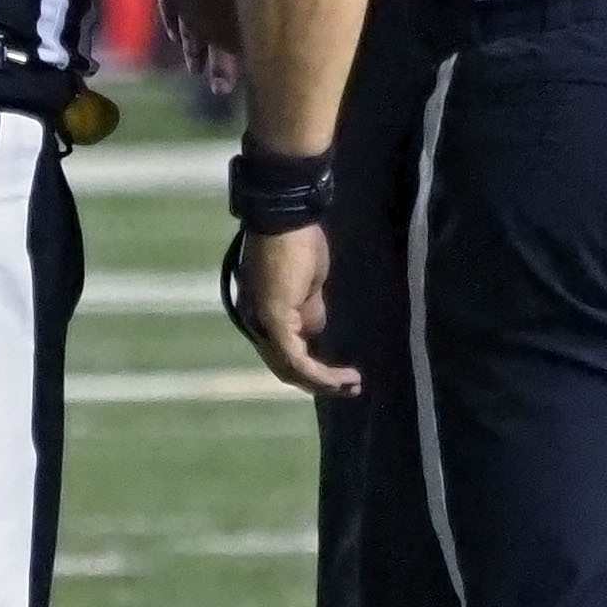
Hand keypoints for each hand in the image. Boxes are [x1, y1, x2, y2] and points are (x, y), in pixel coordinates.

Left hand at [237, 223, 361, 396]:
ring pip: (290, 367)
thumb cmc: (299, 242)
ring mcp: (262, 322)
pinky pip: (295, 357)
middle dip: (318, 382)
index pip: (282, 352)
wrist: (287, 217)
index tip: (338, 376)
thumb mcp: (308, 283)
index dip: (309, 369)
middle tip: (349, 388)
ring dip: (322, 382)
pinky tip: (339, 378)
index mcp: (260, 313)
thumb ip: (308, 309)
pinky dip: (318, 372)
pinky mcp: (274, 319)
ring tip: (351, 385)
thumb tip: (314, 330)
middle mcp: (255, 322)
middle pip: (284, 366)